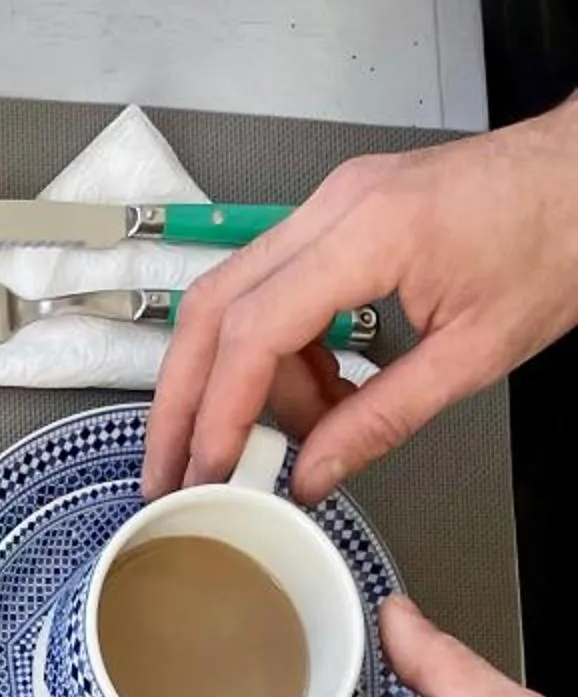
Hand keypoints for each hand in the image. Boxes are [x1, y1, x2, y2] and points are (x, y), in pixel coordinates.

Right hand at [144, 101, 577, 501]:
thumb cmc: (558, 239)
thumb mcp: (476, 354)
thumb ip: (383, 420)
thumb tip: (312, 476)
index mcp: (370, 232)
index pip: (255, 330)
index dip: (221, 411)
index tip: (206, 471)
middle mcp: (334, 207)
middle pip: (212, 307)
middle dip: (184, 399)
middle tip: (170, 470)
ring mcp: (332, 205)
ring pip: (233, 299)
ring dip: (238, 383)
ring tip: (283, 443)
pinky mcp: (341, 217)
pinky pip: (275, 290)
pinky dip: (278, 356)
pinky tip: (318, 398)